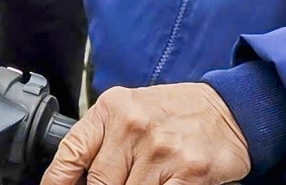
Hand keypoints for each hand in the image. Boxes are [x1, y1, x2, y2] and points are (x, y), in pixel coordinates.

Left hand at [41, 84, 248, 184]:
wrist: (229, 110)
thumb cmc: (176, 112)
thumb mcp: (131, 110)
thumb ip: (104, 138)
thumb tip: (74, 176)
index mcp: (113, 108)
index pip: (72, 150)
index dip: (57, 180)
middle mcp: (134, 125)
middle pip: (98, 182)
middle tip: (115, 183)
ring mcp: (161, 149)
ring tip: (144, 180)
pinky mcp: (188, 171)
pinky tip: (161, 184)